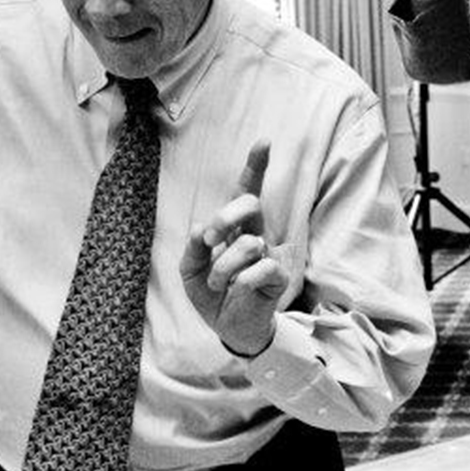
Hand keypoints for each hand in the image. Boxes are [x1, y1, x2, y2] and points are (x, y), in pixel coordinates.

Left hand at [181, 143, 305, 358]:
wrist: (228, 328)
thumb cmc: (211, 294)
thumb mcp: (189, 270)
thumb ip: (192, 248)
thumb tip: (202, 227)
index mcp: (235, 229)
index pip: (245, 193)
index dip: (255, 168)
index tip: (265, 142)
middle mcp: (255, 235)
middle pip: (249, 203)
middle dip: (225, 216)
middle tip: (210, 239)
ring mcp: (270, 254)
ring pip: (248, 243)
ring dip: (223, 266)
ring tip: (218, 283)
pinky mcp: (279, 275)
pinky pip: (260, 268)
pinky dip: (241, 281)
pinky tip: (238, 290)